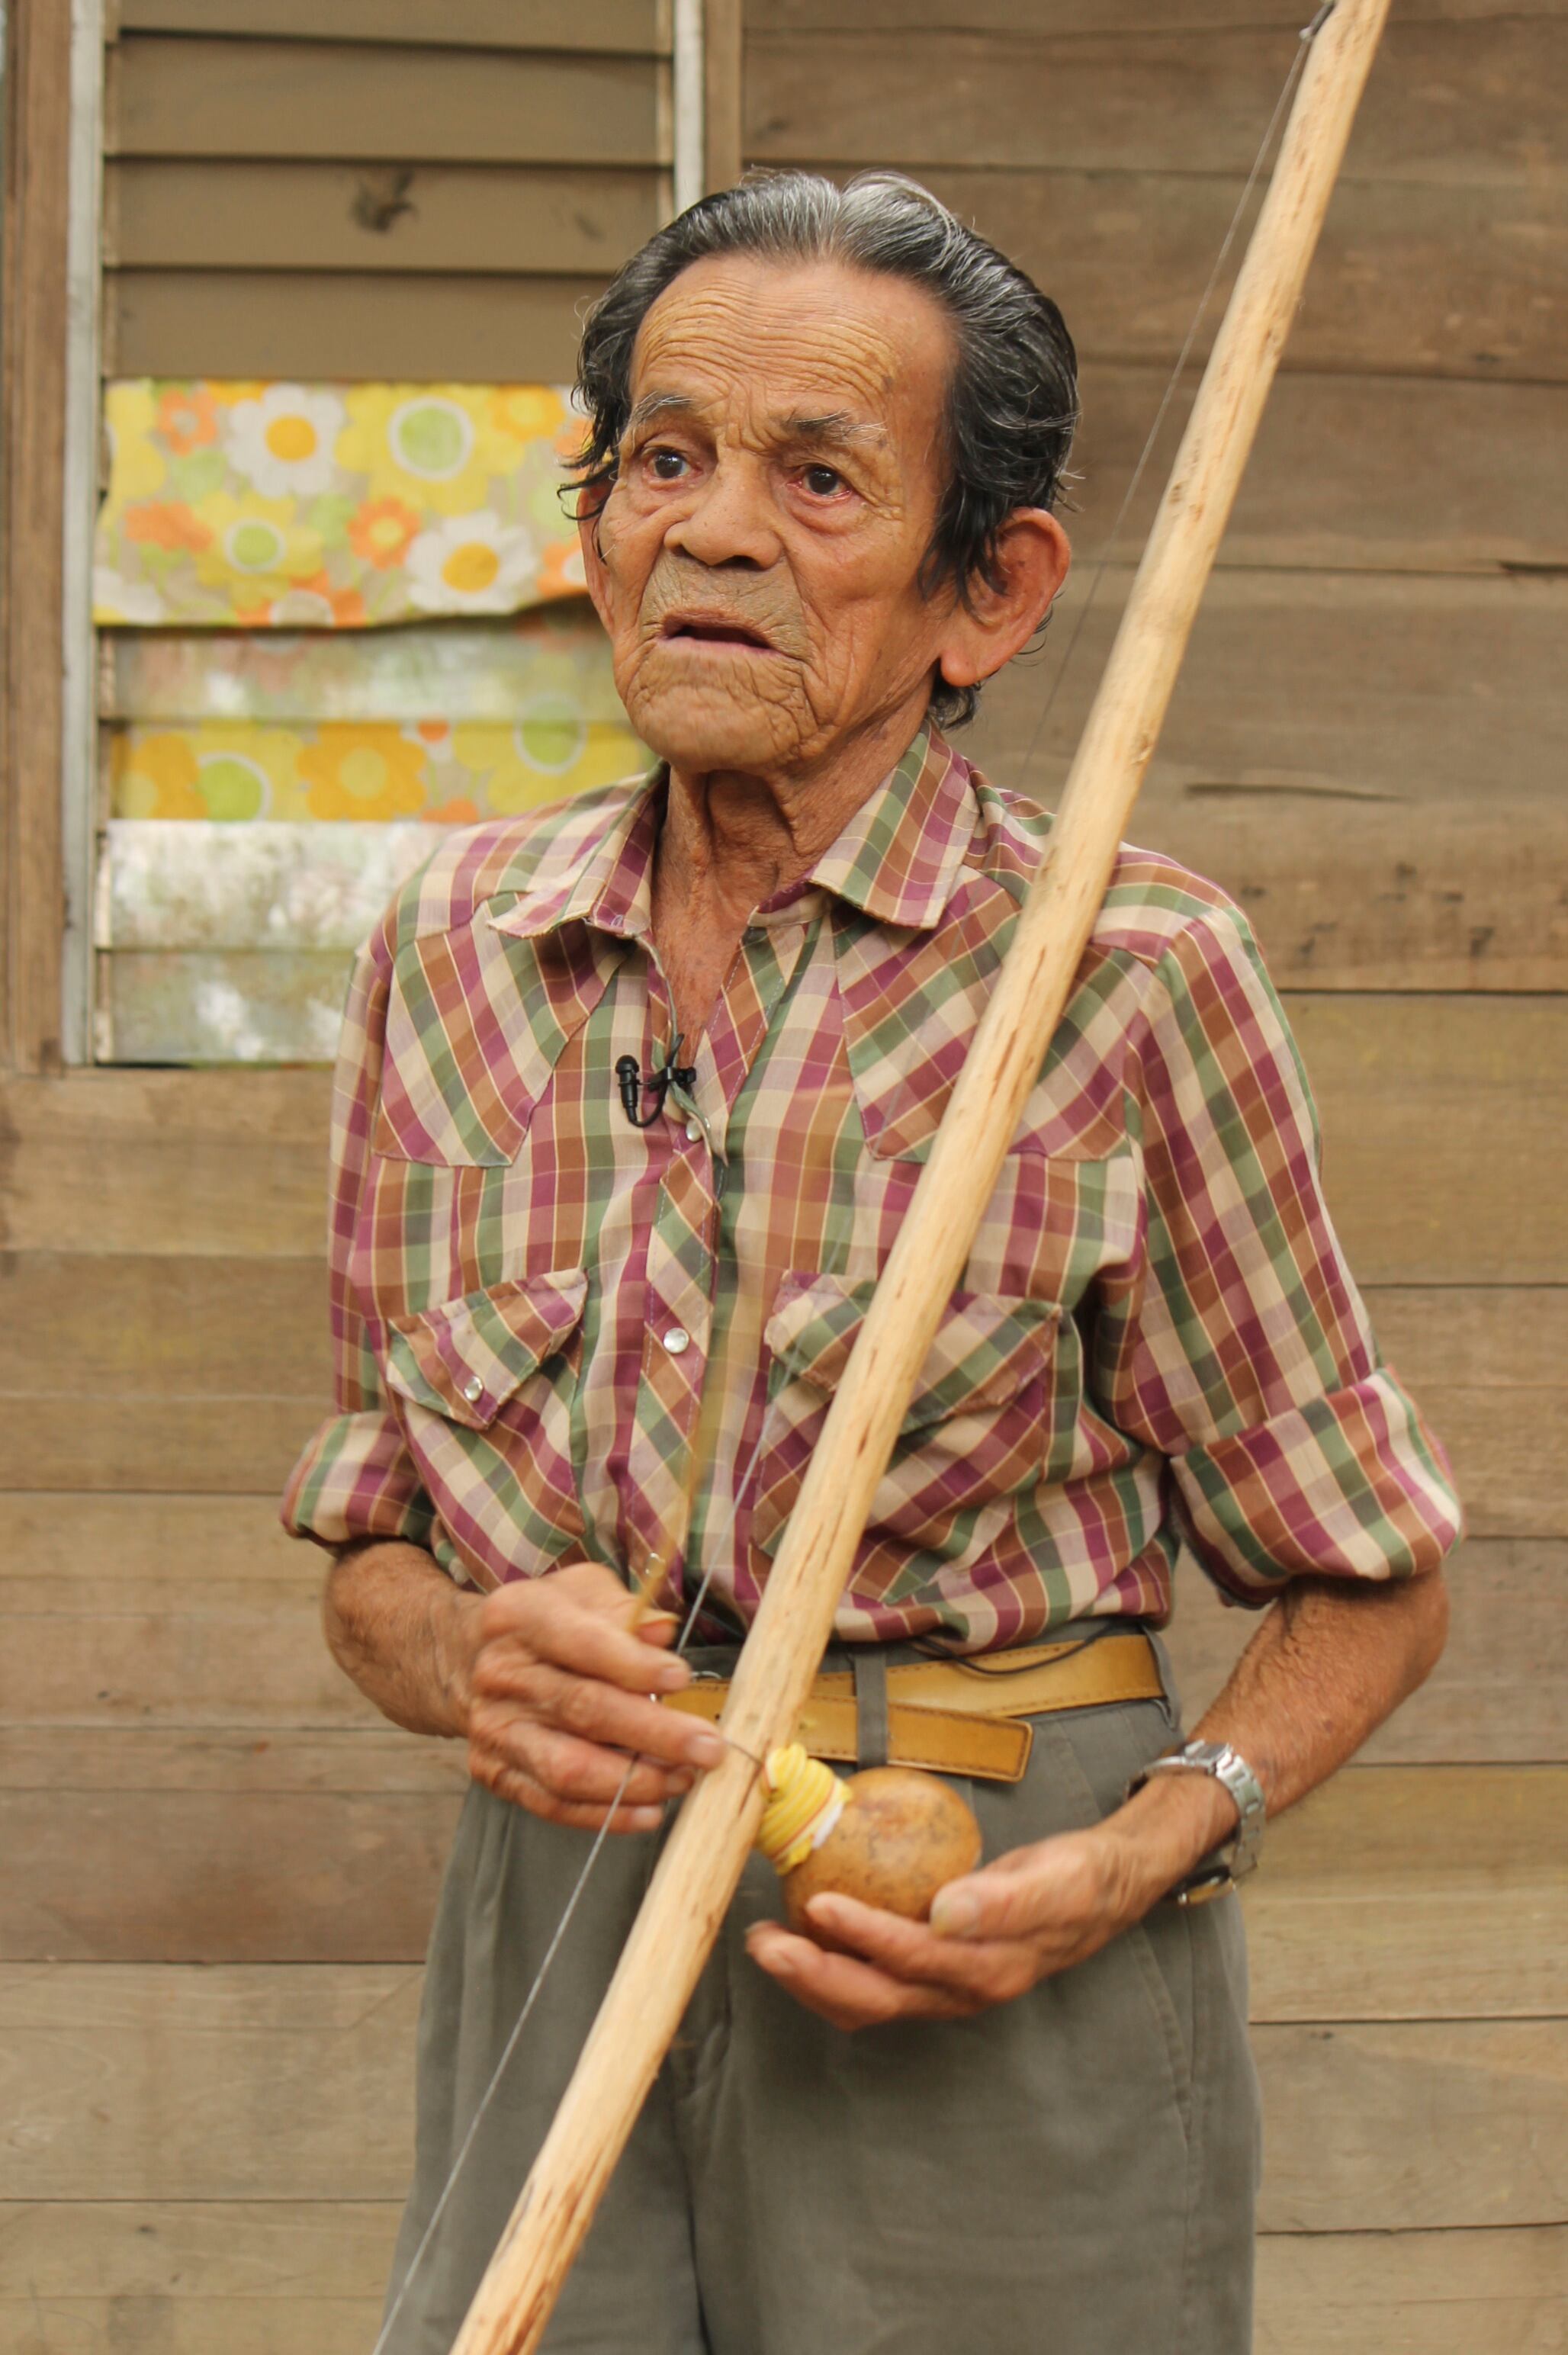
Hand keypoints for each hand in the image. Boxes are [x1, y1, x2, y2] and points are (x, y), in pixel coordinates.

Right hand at [464, 1561, 724, 1832]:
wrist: (467, 1657)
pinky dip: (605, 1815)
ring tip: (684, 1779)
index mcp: (520, 1616)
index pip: (582, 1642)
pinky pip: (553, 1804)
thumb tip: (663, 1632)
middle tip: (708, 1747)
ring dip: (634, 1781)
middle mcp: (500, 1674)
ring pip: (568, 1767)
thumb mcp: (581, 1592)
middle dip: (654, 1733)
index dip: (633, 1664)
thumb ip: (625, 1610)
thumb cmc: (547, 1621)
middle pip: (583, 1710)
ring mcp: (495, 1729)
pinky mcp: (496, 1771)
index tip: (682, 1679)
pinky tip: (650, 1811)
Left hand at [743, 1769, 1235, 2031]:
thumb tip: (946, 1912)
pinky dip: (834, 1965)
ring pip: (866, 1999)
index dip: (861, 1936)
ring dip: (812, 1977)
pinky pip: (874, 1981)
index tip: (818, 1904)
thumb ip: (1005, 1900)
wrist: (1104, 1888)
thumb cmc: (1080, 1878)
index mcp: (987, 1970)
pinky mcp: (934, 1974)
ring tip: (766, 1940)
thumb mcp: (1056, 1879)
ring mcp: (944, 1990)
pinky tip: (806, 1933)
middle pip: (874, 1999)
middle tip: (762, 1941)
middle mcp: (960, 1991)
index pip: (910, 1960)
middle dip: (812, 1976)